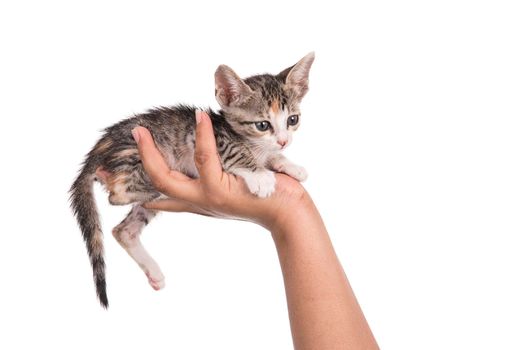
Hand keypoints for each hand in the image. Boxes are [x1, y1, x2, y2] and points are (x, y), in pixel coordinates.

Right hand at [132, 110, 305, 230]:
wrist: (288, 213)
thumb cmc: (264, 198)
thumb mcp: (232, 190)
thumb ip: (212, 176)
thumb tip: (201, 156)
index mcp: (197, 200)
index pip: (158, 195)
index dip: (132, 186)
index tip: (106, 176)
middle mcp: (197, 200)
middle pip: (155, 186)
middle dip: (136, 164)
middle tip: (130, 136)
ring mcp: (206, 197)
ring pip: (167, 179)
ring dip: (150, 154)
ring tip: (141, 130)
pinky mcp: (221, 191)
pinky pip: (205, 159)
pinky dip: (201, 135)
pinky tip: (199, 116)